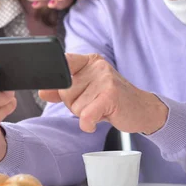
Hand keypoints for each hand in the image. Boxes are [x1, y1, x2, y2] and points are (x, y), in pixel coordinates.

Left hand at [39, 53, 167, 133]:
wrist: (143, 109)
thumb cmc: (113, 99)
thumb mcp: (88, 91)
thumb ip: (64, 90)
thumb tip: (42, 92)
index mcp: (90, 61)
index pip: (63, 62)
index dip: (56, 77)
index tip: (53, 88)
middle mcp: (97, 66)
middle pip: (65, 91)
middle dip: (75, 105)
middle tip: (93, 104)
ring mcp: (105, 79)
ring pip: (75, 106)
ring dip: (85, 115)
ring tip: (102, 109)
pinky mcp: (110, 95)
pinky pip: (85, 115)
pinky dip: (88, 124)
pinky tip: (98, 120)